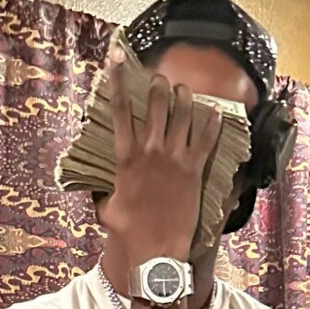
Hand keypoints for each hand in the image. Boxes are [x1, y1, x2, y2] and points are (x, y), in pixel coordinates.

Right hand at [98, 48, 222, 265]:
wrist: (155, 251)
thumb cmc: (129, 232)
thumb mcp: (107, 208)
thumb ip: (102, 191)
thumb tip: (94, 189)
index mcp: (126, 157)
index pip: (119, 109)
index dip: (117, 79)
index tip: (116, 57)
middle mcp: (150, 151)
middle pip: (156, 102)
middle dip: (158, 85)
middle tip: (160, 80)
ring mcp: (174, 159)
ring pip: (183, 113)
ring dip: (184, 97)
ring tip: (184, 91)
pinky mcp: (194, 170)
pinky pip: (207, 139)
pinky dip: (212, 122)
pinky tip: (215, 111)